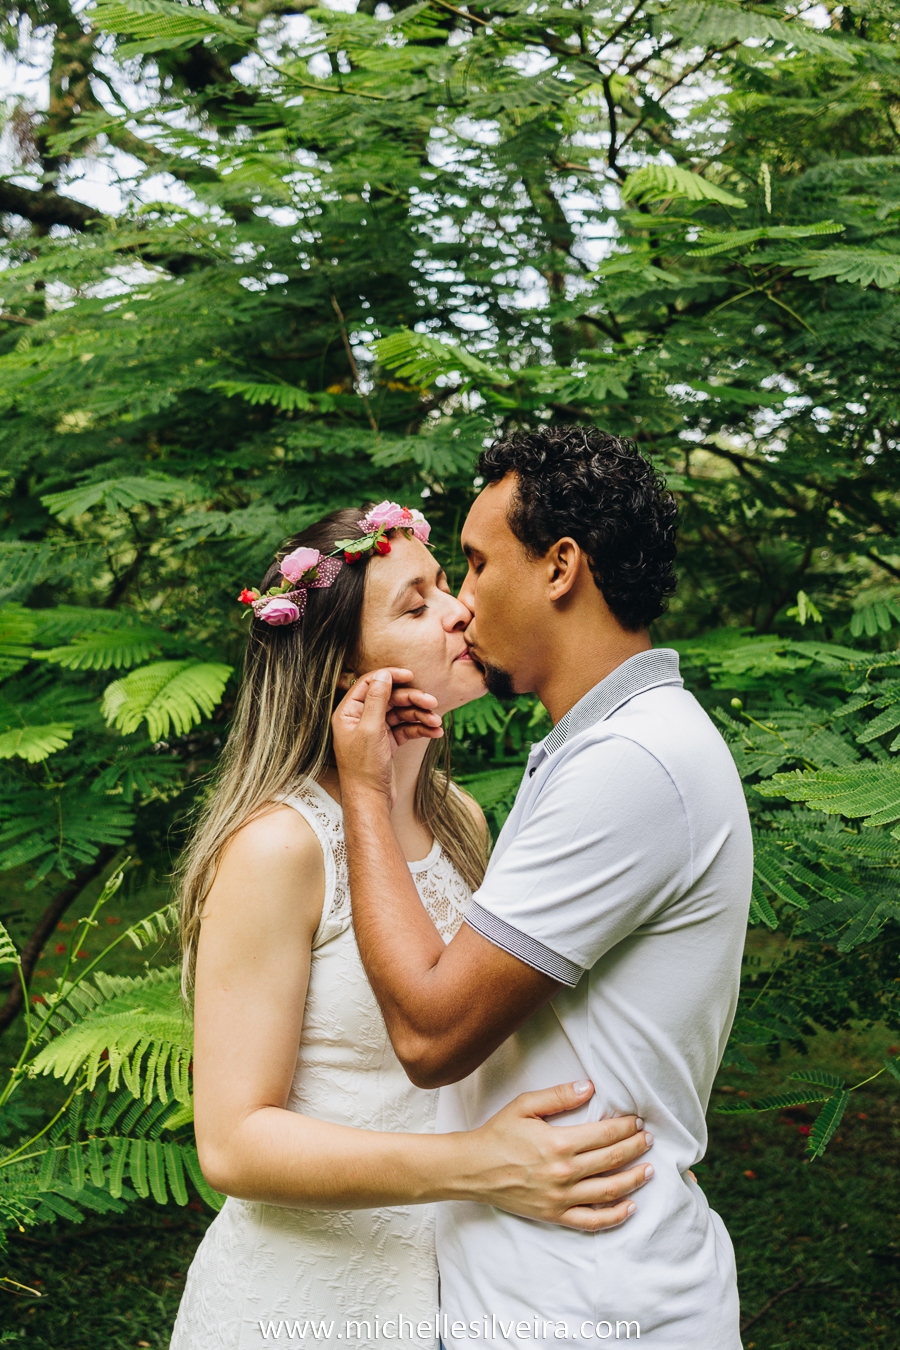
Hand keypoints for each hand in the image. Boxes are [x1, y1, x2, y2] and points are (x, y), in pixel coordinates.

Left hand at [332, 668, 442, 804]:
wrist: (371, 801)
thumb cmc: (364, 769)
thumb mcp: (370, 730)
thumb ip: (376, 700)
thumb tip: (383, 675)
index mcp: (349, 713)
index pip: (370, 684)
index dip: (390, 677)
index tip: (410, 675)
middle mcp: (361, 719)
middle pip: (390, 698)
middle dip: (412, 700)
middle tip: (432, 703)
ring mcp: (375, 731)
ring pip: (401, 713)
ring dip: (420, 715)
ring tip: (436, 723)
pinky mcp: (388, 742)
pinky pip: (406, 728)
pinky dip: (420, 729)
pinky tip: (435, 733)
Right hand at [462, 1080, 652, 1231]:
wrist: (472, 1168)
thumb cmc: (498, 1134)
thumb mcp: (524, 1105)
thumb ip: (559, 1096)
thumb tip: (589, 1086)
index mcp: (559, 1143)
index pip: (605, 1134)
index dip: (625, 1127)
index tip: (637, 1121)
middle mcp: (564, 1172)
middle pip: (612, 1160)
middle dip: (635, 1148)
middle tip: (648, 1140)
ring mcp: (560, 1197)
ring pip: (609, 1191)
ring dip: (634, 1179)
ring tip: (649, 1169)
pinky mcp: (554, 1215)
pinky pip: (592, 1221)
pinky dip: (615, 1216)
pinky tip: (630, 1206)